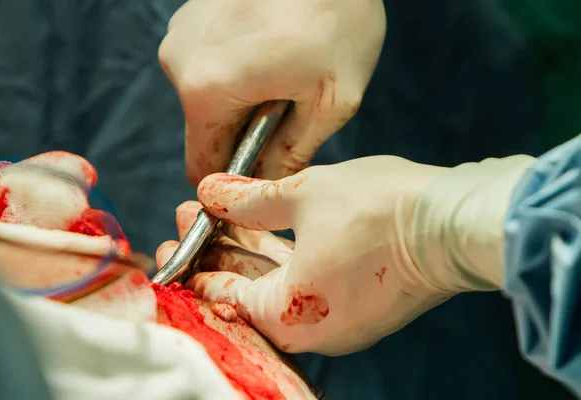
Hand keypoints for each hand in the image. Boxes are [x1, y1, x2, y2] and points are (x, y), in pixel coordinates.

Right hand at [158, 0, 385, 183]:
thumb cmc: (339, 16)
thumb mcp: (331, 101)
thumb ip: (292, 154)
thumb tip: (265, 184)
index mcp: (207, 90)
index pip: (202, 165)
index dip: (232, 179)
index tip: (262, 172)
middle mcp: (180, 61)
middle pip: (206, 129)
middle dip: (245, 132)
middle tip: (291, 109)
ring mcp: (183, 32)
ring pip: (208, 95)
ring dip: (243, 98)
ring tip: (286, 72)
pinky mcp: (193, 15)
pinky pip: (209, 62)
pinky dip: (237, 68)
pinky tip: (273, 49)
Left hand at [160, 157, 451, 354]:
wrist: (455, 223)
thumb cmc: (379, 210)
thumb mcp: (302, 195)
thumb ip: (248, 200)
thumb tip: (210, 192)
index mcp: (287, 313)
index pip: (223, 291)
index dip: (197, 257)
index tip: (181, 231)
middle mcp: (313, 329)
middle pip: (250, 289)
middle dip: (222, 248)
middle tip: (196, 216)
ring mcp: (341, 321)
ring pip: (282, 285)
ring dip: (254, 249)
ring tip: (227, 214)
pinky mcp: (365, 304)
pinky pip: (311, 284)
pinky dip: (289, 257)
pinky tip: (273, 226)